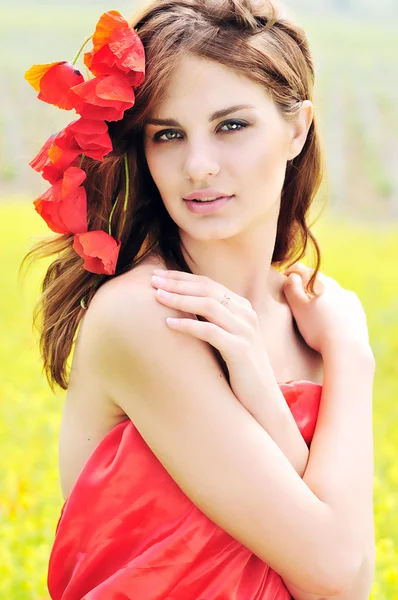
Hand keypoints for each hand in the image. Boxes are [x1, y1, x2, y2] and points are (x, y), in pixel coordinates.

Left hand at [151, 269, 271, 405]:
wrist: (261, 400)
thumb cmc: (237, 370)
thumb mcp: (226, 339)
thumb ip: (211, 321)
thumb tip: (178, 308)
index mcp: (242, 308)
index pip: (208, 284)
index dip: (181, 277)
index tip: (158, 275)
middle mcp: (246, 315)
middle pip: (207, 290)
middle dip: (178, 283)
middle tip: (153, 280)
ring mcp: (245, 331)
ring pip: (209, 306)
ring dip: (180, 299)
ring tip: (157, 297)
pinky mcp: (241, 351)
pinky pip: (210, 332)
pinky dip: (188, 325)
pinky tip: (168, 324)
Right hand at [283, 263, 372, 357]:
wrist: (347, 350)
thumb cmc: (319, 330)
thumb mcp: (299, 309)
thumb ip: (292, 290)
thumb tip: (292, 276)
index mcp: (323, 284)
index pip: (304, 271)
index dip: (292, 273)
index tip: (285, 281)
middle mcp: (339, 288)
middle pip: (320, 281)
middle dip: (308, 286)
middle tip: (298, 298)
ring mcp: (351, 301)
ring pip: (333, 294)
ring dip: (323, 298)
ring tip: (315, 313)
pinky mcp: (359, 314)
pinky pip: (344, 306)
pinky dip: (335, 309)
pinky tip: (331, 322)